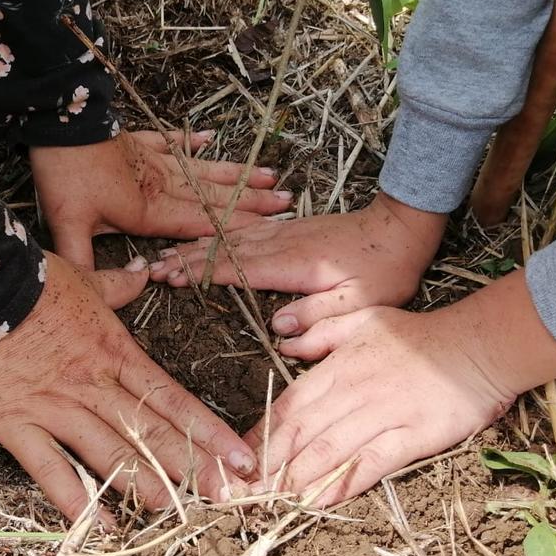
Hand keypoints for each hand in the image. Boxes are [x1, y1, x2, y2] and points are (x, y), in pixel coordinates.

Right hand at [0, 253, 257, 522]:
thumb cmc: (29, 278)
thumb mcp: (82, 277)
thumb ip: (117, 285)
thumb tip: (143, 272)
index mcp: (115, 352)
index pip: (173, 399)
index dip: (210, 432)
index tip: (242, 458)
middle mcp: (94, 386)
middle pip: (151, 433)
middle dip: (190, 467)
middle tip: (223, 497)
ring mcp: (56, 407)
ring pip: (109, 454)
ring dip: (142, 485)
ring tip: (172, 512)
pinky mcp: (17, 424)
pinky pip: (50, 468)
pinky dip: (74, 499)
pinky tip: (99, 525)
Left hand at [30, 130, 291, 269]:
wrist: (57, 122)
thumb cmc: (63, 174)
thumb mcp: (68, 225)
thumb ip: (86, 264)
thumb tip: (103, 294)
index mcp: (149, 210)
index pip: (200, 224)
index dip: (235, 228)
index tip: (269, 229)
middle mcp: (161, 185)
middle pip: (214, 197)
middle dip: (252, 202)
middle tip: (286, 203)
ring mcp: (153, 160)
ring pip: (204, 170)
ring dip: (236, 175)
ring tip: (268, 175)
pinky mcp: (140, 142)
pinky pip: (174, 142)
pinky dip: (193, 142)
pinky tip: (212, 140)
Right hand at [149, 192, 447, 339]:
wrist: (402, 228)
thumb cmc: (386, 271)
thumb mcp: (361, 304)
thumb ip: (319, 316)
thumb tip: (277, 326)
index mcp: (295, 265)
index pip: (236, 269)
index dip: (200, 274)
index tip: (168, 277)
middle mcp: (284, 244)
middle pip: (224, 250)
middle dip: (186, 259)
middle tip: (153, 266)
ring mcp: (286, 233)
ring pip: (231, 238)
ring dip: (198, 246)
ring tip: (168, 252)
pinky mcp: (291, 229)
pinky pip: (246, 231)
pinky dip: (220, 236)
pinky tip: (206, 239)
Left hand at [245, 271, 555, 505]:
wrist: (478, 346)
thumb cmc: (420, 334)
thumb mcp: (364, 318)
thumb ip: (321, 331)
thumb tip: (284, 343)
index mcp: (338, 366)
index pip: (289, 405)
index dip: (263, 434)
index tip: (240, 458)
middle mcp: (353, 391)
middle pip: (302, 432)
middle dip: (270, 464)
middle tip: (246, 490)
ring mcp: (383, 414)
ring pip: (329, 451)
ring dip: (297, 478)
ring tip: (272, 501)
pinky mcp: (412, 437)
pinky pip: (370, 464)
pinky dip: (342, 484)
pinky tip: (318, 501)